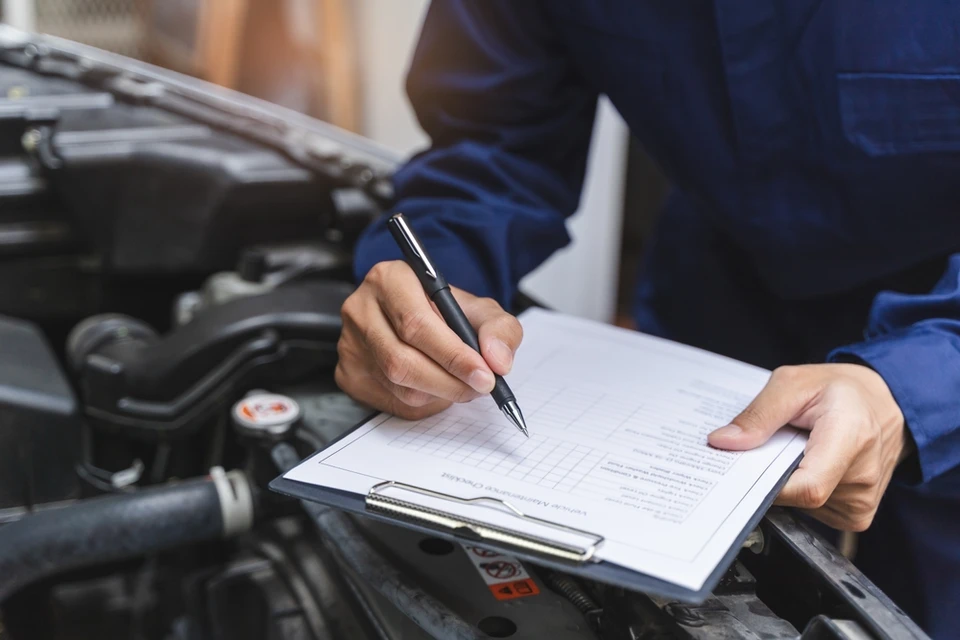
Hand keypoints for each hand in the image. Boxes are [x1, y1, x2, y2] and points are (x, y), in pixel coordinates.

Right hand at [335, 260, 522, 418]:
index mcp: (390, 279)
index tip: (485, 375)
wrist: (420, 316)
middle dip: (449, 382)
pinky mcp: (348, 372)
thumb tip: (498, 360)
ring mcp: (349, 343)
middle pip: (402, 360)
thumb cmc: (446, 311)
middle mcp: (361, 309)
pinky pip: (389, 400)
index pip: (416, 324)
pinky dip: (422, 402)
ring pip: (397, 384)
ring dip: (438, 393)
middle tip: (480, 388)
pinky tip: (436, 387)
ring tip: (461, 384)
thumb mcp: (480, 309)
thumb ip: (499, 328)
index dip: (453, 355)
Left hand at [708, 364, 910, 531]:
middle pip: (797, 496)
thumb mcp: (794, 384)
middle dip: (771, 475)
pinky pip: (813, 511)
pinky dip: (801, 489)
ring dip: (788, 480)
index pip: (807, 487)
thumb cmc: (842, 390)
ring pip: (801, 505)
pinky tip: (810, 464)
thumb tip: (723, 442)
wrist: (886, 403)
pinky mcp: (857, 514)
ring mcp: (863, 501)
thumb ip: (758, 414)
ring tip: (799, 449)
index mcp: (852, 438)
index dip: (768, 486)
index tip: (741, 471)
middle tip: (771, 446)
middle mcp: (863, 476)